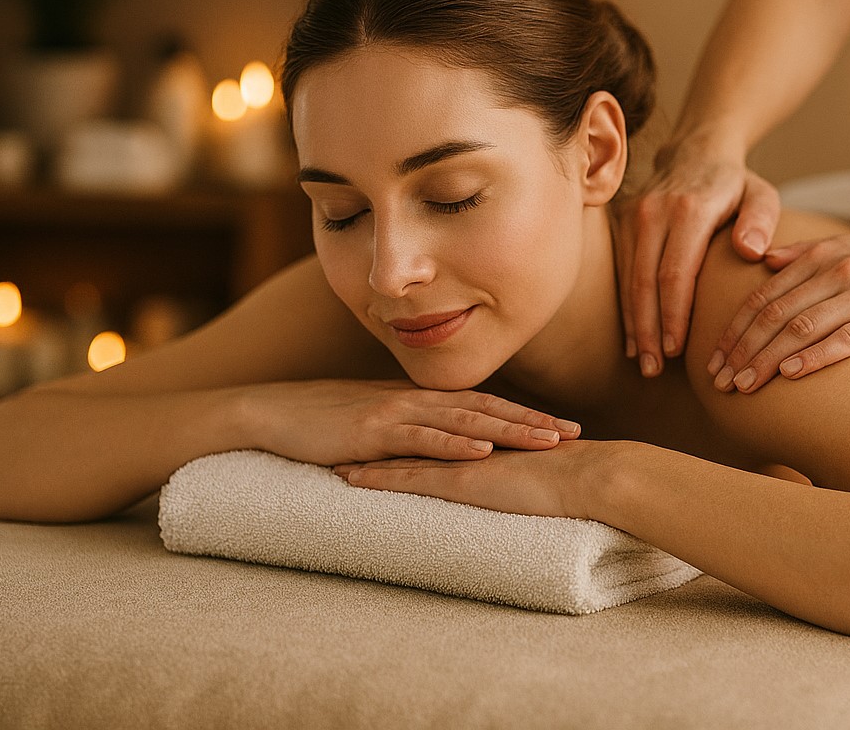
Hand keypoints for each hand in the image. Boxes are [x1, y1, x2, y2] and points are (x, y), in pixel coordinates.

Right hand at [243, 379, 581, 467]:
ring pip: (465, 419)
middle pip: (487, 408)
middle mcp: (416, 399)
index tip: (563, 428)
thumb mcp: (379, 424)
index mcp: (421, 399)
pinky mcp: (374, 429)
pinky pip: (422, 437)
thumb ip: (414, 432)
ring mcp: (396, 411)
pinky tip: (482, 450)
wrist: (273, 413)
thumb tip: (447, 447)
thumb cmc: (325, 422)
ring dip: (508, 430)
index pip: (484, 405)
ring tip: (547, 442)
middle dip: (532, 421)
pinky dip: (454, 443)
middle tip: (575, 434)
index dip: (525, 415)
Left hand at [331, 438, 609, 518]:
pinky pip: (409, 478)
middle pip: (412, 435)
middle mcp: (468, 442)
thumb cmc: (577, 478)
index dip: (409, 430)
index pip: (439, 431)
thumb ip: (526, 470)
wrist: (589, 476)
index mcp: (487, 439)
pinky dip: (377, 478)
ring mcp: (462, 458)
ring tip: (332, 458)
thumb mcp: (543, 471)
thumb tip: (522, 479)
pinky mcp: (460, 479)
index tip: (381, 433)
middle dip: (377, 436)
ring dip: (366, 456)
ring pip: (402, 454)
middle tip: (342, 436)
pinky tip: (350, 480)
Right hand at [617, 135, 781, 376]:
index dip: (673, 314)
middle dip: (648, 330)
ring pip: (629, 280)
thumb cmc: (735, 183)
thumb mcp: (761, 194)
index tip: (677, 350)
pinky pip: (622, 272)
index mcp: (690, 208)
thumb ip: (761, 220)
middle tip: (654, 369)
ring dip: (634, 324)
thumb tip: (752, 252)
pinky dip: (627, 307)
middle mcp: (654, 211)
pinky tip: (633, 338)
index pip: (675, 271)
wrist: (695, 149)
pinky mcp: (621, 222)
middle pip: (646, 281)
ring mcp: (633, 216)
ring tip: (643, 362)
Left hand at [709, 230, 849, 392]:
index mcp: (822, 257)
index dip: (734, 329)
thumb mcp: (848, 246)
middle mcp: (839, 271)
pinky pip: (846, 338)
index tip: (712, 359)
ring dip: (768, 359)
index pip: (764, 296)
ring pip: (804, 327)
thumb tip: (762, 260)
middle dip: (742, 349)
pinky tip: (791, 375)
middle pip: (776, 314)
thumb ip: (804, 253)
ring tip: (745, 386)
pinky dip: (814, 356)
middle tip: (720, 381)